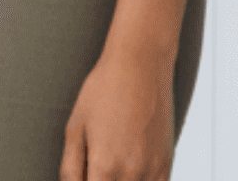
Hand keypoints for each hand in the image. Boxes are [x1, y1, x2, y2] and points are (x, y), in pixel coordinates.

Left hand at [62, 47, 174, 180]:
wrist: (140, 68)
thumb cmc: (102, 92)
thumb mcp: (74, 127)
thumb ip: (70, 167)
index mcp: (105, 165)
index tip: (83, 176)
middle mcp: (132, 173)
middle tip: (91, 167)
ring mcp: (153, 171)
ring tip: (107, 166)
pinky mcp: (167, 165)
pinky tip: (126, 172)